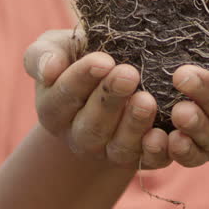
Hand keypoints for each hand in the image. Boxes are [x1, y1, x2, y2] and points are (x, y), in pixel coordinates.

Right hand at [23, 29, 172, 169]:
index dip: (82, 78)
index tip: (102, 60)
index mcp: (54, 109)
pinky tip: (165, 133)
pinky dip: (157, 151)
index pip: (63, 97)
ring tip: (146, 99)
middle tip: (128, 73)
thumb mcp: (55, 48)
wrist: (110, 77)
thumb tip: (49, 70)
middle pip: (91, 126)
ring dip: (134, 124)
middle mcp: (79, 136)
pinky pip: (149, 161)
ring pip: (119, 146)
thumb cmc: (78, 57)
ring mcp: (109, 150)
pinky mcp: (140, 158)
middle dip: (110, 100)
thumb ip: (43, 55)